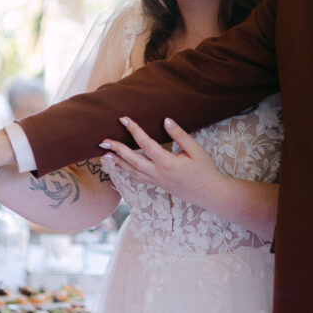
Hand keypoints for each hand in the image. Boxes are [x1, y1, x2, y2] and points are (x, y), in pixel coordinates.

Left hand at [98, 116, 223, 203]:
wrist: (209, 193)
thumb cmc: (205, 169)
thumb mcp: (195, 149)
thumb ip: (179, 135)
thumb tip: (165, 120)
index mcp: (167, 163)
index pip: (145, 144)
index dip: (134, 130)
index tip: (124, 119)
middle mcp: (158, 173)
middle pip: (132, 159)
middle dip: (116, 149)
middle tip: (103, 140)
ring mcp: (156, 181)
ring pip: (132, 171)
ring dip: (117, 161)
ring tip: (105, 153)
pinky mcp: (157, 185)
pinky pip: (137, 177)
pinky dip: (126, 170)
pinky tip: (119, 165)